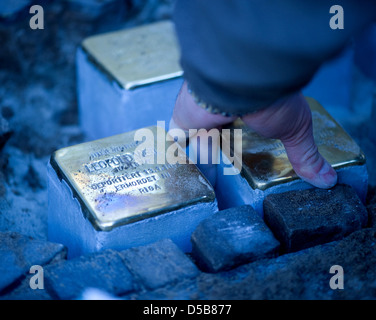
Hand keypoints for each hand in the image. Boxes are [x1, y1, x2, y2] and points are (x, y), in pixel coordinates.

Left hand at [170, 81, 336, 188]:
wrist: (243, 81)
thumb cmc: (273, 99)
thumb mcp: (295, 129)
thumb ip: (304, 155)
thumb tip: (328, 180)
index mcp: (246, 105)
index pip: (239, 123)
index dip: (237, 135)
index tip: (237, 148)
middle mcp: (222, 106)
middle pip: (214, 132)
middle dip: (213, 146)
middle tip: (213, 168)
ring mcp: (200, 112)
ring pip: (193, 136)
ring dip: (195, 152)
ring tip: (196, 173)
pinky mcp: (183, 119)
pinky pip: (175, 139)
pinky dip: (175, 153)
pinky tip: (175, 166)